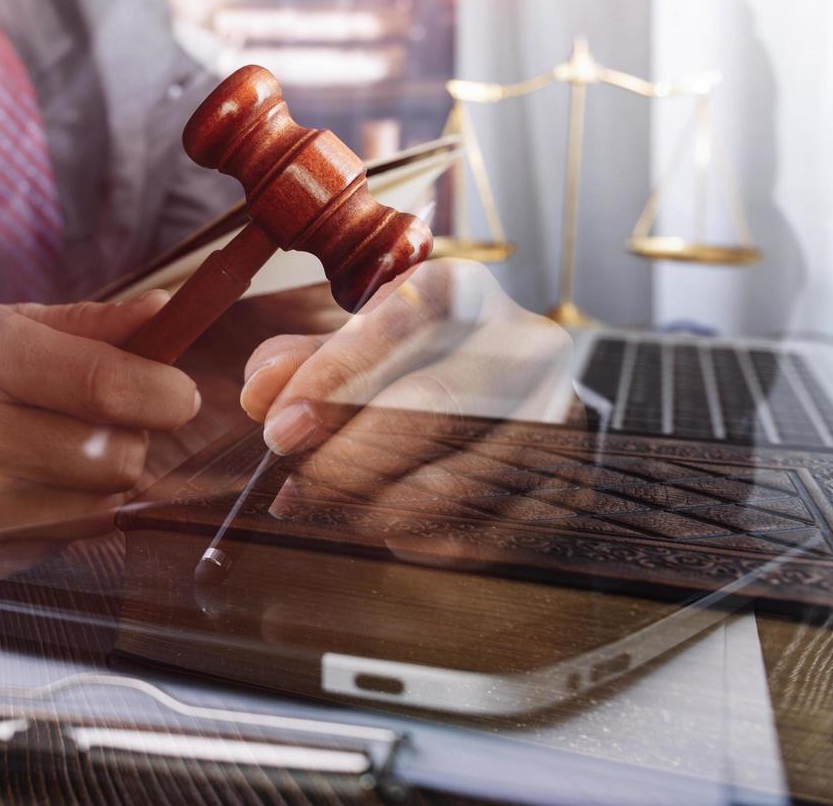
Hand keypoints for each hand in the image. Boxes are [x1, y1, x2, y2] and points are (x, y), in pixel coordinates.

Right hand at [0, 292, 201, 569]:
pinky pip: (55, 547)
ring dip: (96, 484)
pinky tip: (21, 488)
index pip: (104, 385)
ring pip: (94, 511)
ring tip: (54, 454)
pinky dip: (57, 518)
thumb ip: (87, 323)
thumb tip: (166, 313)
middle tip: (103, 423)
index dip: (161, 392)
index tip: (175, 393)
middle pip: (113, 459)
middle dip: (129, 439)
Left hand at [237, 258, 577, 515]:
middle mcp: (522, 343)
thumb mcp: (361, 345)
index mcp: (461, 292)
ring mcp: (557, 413)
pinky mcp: (571, 480)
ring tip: (334, 514)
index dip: (335, 377)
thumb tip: (261, 391)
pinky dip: (435, 540)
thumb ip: (305, 363)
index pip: (401, 324)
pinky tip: (392, 534)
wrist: (516, 392)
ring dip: (384, 506)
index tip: (281, 425)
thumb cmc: (419, 364)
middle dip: (353, 455)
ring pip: (467, 475)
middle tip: (296, 487)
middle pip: (438, 402)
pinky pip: (499, 526)